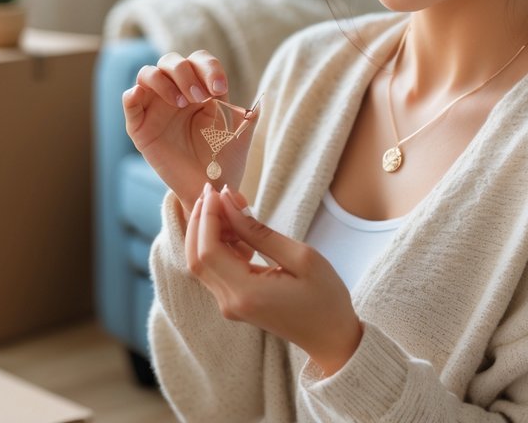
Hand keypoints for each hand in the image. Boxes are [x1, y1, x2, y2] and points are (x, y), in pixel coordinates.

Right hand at [122, 50, 258, 213]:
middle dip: (186, 74)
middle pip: (171, 61)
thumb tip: (261, 100)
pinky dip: (131, 95)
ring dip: (164, 81)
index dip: (208, 68)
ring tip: (181, 103)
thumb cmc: (224, 160)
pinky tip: (139, 94)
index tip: (220, 88)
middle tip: (201, 97)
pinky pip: (129, 103)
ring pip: (147, 74)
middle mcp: (175, 93)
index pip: (198, 61)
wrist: (209, 188)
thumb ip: (250, 114)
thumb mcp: (241, 134)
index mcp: (199, 89)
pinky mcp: (140, 128)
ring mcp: (155, 109)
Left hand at [185, 182, 363, 377]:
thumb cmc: (325, 298)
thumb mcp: (301, 257)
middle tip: (213, 191)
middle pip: (195, 257)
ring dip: (205, 231)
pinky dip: (216, 244)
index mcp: (247, 293)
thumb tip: (229, 204)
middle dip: (199, 220)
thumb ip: (259, 233)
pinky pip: (214, 269)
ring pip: (200, 263)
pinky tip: (234, 226)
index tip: (217, 189)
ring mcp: (229, 305)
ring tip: (227, 204)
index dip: (207, 217)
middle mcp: (230, 302)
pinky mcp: (233, 302)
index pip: (208, 250)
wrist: (331, 338)